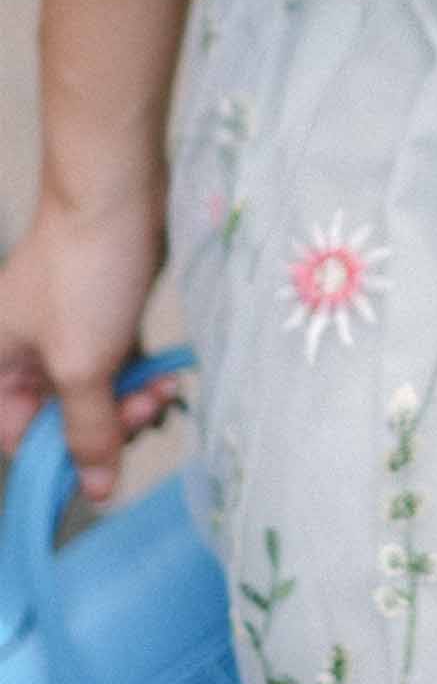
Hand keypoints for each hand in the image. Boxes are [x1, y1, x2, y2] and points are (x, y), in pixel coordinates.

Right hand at [0, 186, 175, 503]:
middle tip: (145, 410)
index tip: (107, 465)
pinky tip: (170, 376)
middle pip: (64, 421)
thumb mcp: (81, 365)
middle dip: (108, 425)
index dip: (62, 459)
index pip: (19, 438)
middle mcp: (23, 354)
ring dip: (133, 402)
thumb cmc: (84, 275)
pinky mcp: (103, 317)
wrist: (117, 190)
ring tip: (164, 389)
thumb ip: (89, 431)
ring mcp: (65, 334)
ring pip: (98, 394)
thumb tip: (95, 493)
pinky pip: (119, 365)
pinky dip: (142, 375)